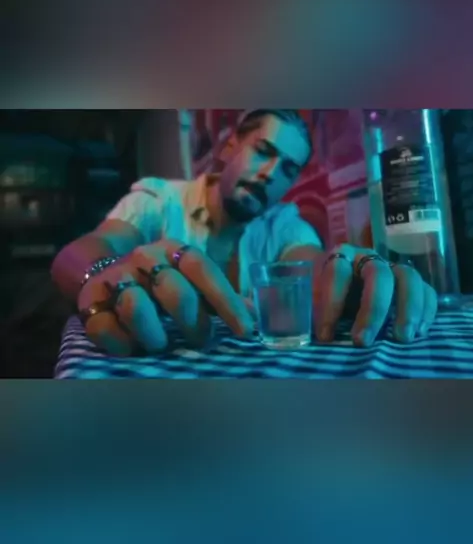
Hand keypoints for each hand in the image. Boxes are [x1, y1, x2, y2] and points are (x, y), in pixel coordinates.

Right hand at [77, 240, 254, 355]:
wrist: (106, 275)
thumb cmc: (161, 284)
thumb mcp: (192, 283)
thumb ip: (220, 299)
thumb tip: (256, 318)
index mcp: (173, 249)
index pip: (203, 269)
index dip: (227, 302)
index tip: (246, 332)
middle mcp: (143, 257)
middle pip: (174, 290)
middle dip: (193, 323)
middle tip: (202, 342)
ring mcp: (115, 278)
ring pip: (135, 306)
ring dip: (155, 334)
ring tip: (162, 345)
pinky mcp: (89, 302)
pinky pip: (104, 327)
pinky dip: (121, 343)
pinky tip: (133, 349)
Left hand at [312, 244, 437, 345]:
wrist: (330, 273)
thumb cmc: (318, 289)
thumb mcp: (308, 296)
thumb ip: (311, 313)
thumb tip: (318, 342)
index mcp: (339, 256)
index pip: (337, 274)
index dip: (331, 305)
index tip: (325, 336)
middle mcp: (367, 257)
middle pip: (378, 275)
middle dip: (373, 310)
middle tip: (364, 342)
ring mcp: (391, 266)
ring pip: (408, 278)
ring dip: (408, 309)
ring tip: (402, 339)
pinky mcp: (408, 281)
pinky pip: (426, 290)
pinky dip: (426, 310)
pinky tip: (419, 333)